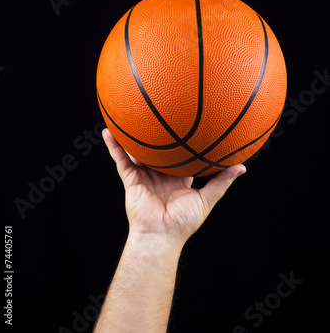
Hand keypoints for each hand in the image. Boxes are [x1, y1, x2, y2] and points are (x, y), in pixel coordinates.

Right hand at [102, 128, 245, 245]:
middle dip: (157, 136)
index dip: (182, 144)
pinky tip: (108, 131)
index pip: (180, 157)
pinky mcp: (131, 179)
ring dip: (132, 137)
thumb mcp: (207, 199)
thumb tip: (242, 166)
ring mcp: (144, 176)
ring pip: (137, 152)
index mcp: (177, 179)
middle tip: (160, 116)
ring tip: (129, 116)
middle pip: (157, 152)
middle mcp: (160, 175)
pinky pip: (121, 160)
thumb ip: (222, 181)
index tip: (187, 127)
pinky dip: (114, 146)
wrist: (162, 235)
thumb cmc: (185, 221)